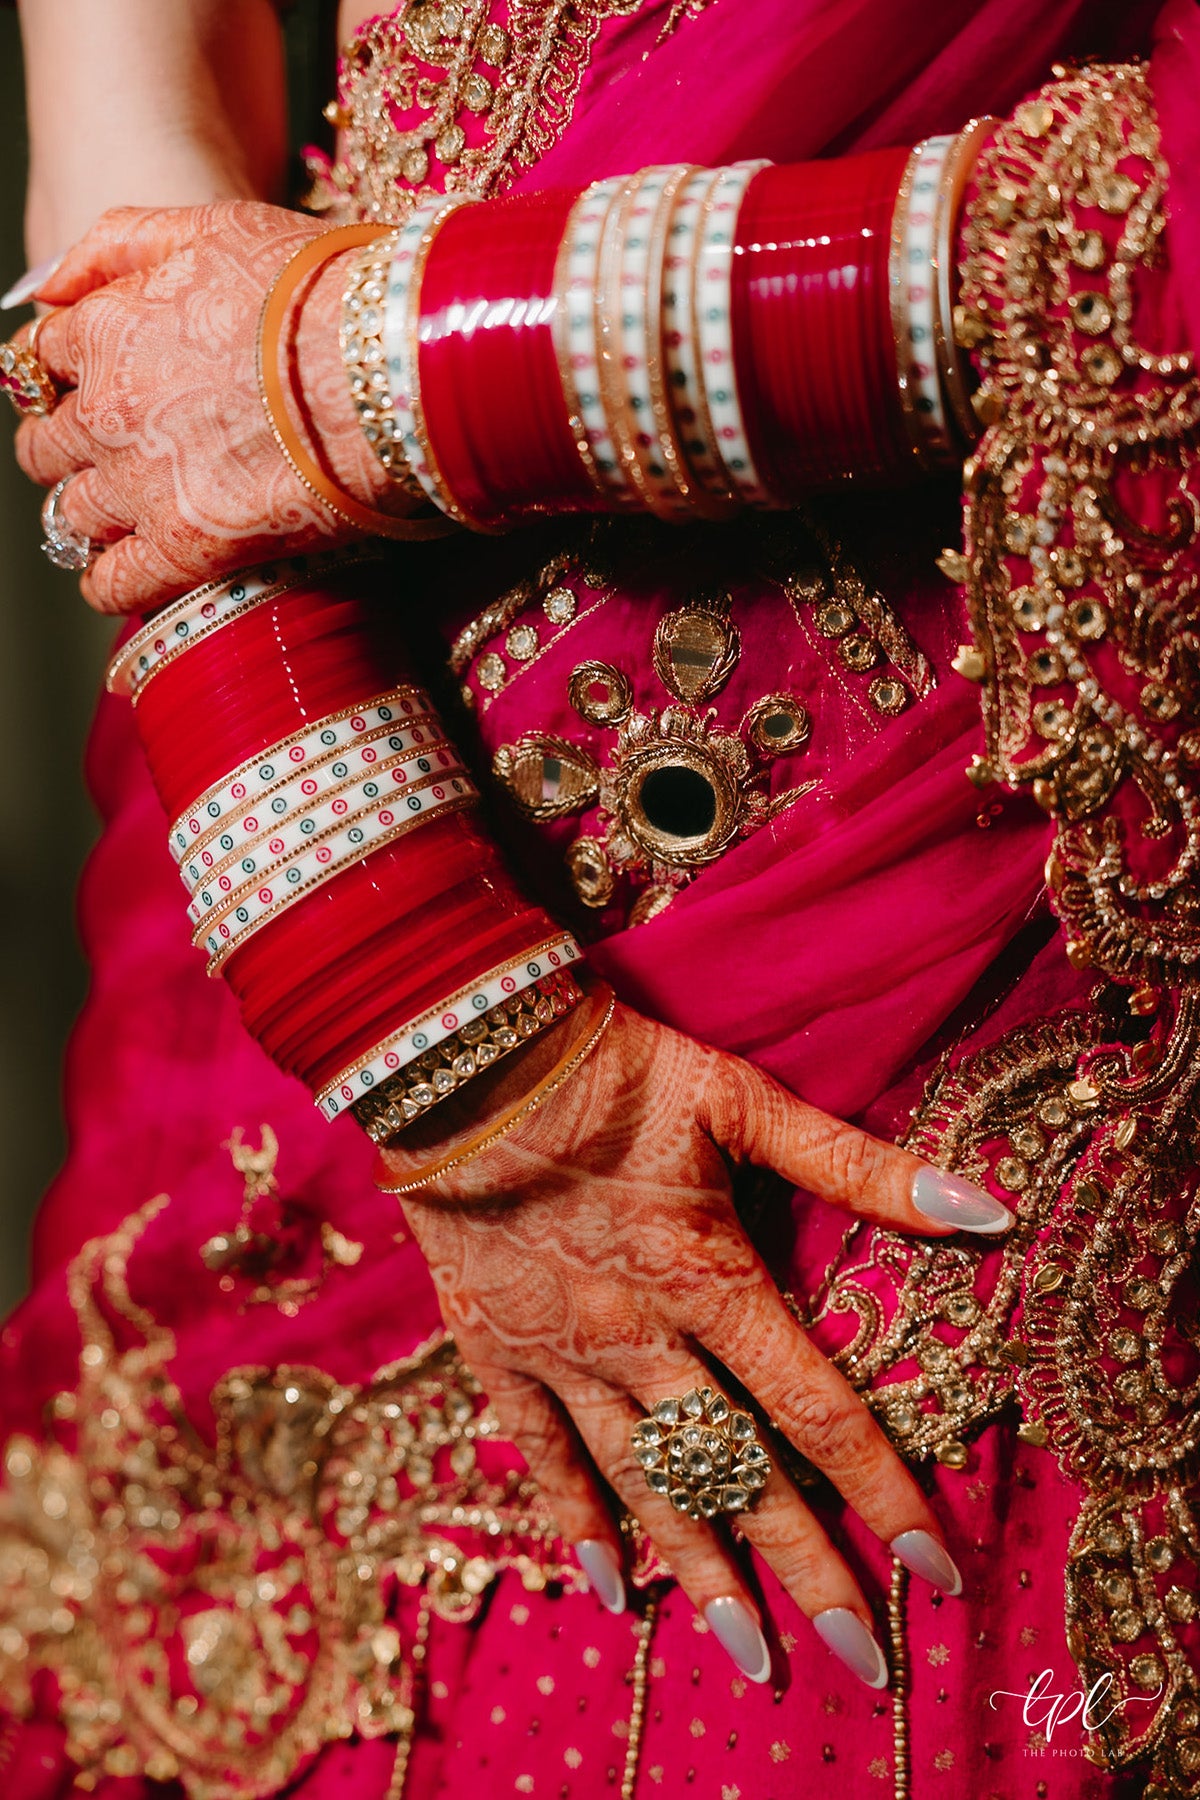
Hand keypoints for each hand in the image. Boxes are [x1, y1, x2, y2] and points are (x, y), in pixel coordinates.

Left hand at [14, 203, 388, 612]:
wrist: (389, 368)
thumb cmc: (320, 290)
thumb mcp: (212, 227)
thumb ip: (119, 244)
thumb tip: (50, 284)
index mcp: (106, 327)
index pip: (45, 358)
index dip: (71, 373)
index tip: (96, 384)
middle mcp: (108, 410)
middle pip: (48, 442)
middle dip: (70, 446)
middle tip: (111, 452)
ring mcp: (142, 485)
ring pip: (71, 514)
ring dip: (90, 513)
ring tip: (124, 515)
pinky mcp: (186, 549)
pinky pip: (112, 584)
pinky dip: (108, 583)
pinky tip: (125, 575)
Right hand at [383, 1001, 1011, 1687]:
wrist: (462, 1063)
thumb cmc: (611, 1072)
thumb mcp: (740, 1098)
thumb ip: (855, 1163)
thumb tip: (982, 1208)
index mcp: (708, 1278)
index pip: (817, 1412)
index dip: (881, 1493)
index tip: (934, 1567)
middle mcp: (640, 1339)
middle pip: (737, 1472)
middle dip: (807, 1568)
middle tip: (863, 1658)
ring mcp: (562, 1354)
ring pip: (643, 1483)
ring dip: (702, 1568)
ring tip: (751, 1652)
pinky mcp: (495, 1351)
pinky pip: (539, 1456)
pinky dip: (574, 1521)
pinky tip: (611, 1586)